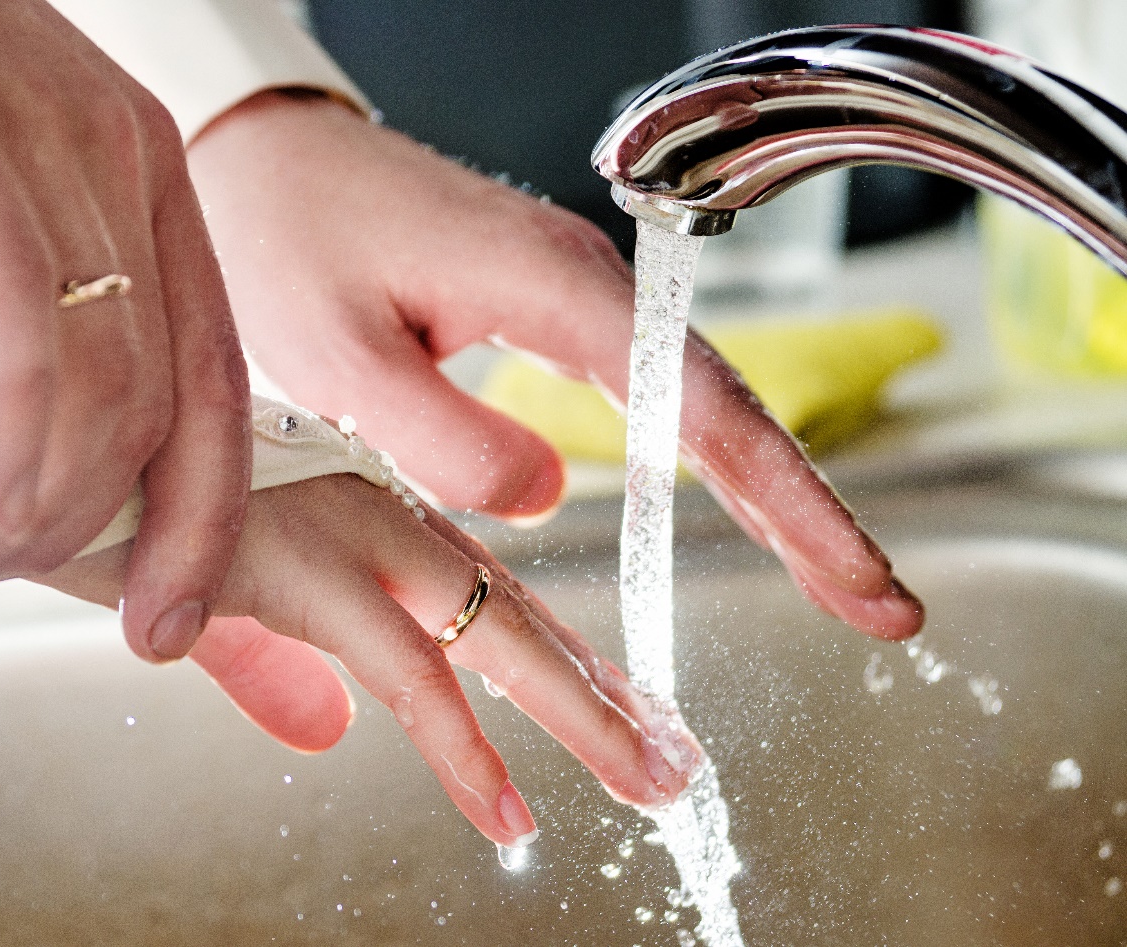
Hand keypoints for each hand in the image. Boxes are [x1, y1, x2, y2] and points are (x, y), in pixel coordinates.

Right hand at [0, 0, 249, 658]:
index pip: (221, 381)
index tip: (175, 619)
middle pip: (181, 407)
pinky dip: (0, 465)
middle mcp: (128, 162)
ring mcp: (56, 146)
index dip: (209, 518)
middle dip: (150, 549)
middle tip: (94, 627)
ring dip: (45, 522)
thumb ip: (30, 296)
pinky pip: (23, 346)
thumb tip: (23, 437)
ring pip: (107, 396)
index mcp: (148, 181)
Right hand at [38, 472, 701, 845]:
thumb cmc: (107, 508)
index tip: (613, 703)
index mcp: (352, 505)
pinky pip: (405, 674)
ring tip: (649, 780)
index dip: (552, 653)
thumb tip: (328, 732)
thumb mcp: (209, 606)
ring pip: (490, 633)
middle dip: (598, 688)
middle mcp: (363, 506)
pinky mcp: (298, 566)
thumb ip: (274, 668)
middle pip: (508, 609)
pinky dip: (462, 752)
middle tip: (669, 754)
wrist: (27, 442)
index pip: (479, 587)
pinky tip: (506, 809)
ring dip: (580, 714)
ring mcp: (339, 528)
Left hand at [187, 91, 922, 640]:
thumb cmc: (286, 240)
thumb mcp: (337, 358)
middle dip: (813, 508)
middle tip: (884, 604)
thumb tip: (545, 498)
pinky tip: (738, 500)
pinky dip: (707, 454)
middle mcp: (587, 280)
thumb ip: (444, 436)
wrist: (267, 157)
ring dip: (775, 486)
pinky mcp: (553, 304)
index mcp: (550, 286)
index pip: (697, 405)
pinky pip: (653, 387)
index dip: (784, 498)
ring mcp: (577, 288)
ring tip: (835, 573)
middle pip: (729, 402)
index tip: (846, 575)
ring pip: (701, 397)